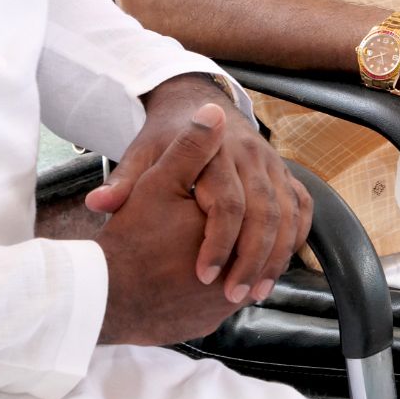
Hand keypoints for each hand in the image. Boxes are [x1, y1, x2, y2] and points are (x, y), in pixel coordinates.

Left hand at [88, 77, 311, 304]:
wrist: (196, 103)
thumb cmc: (165, 138)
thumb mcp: (142, 155)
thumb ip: (123, 182)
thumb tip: (98, 205)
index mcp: (215, 149)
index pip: (226, 202)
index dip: (218, 242)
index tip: (203, 277)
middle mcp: (250, 155)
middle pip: (264, 212)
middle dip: (252, 258)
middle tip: (235, 295)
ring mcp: (271, 163)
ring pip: (287, 213)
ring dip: (276, 255)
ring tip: (258, 292)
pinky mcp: (283, 173)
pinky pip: (301, 206)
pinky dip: (296, 236)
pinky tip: (281, 266)